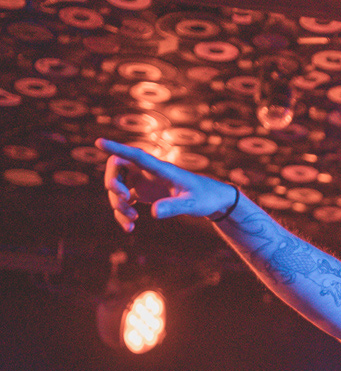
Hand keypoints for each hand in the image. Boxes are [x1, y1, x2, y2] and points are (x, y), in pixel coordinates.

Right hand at [97, 139, 235, 233]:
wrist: (211, 200)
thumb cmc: (205, 198)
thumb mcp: (193, 204)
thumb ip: (175, 207)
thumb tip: (153, 212)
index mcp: (160, 168)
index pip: (135, 154)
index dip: (116, 148)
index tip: (99, 142)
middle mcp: (148, 171)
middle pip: (116, 168)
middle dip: (112, 184)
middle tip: (123, 200)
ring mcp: (143, 180)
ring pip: (116, 186)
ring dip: (116, 204)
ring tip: (132, 222)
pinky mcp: (142, 192)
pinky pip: (123, 199)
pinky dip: (122, 213)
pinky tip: (130, 228)